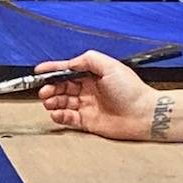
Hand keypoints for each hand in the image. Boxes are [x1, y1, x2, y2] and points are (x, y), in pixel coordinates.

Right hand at [35, 52, 152, 138]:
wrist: (143, 115)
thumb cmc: (131, 91)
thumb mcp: (110, 66)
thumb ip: (89, 60)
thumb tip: (70, 62)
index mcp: (93, 75)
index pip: (68, 70)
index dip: (52, 70)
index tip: (39, 71)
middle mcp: (89, 90)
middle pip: (62, 87)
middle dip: (50, 88)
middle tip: (44, 91)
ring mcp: (87, 106)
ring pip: (62, 102)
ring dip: (52, 101)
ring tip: (49, 102)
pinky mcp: (88, 122)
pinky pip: (68, 119)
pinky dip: (59, 116)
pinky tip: (56, 113)